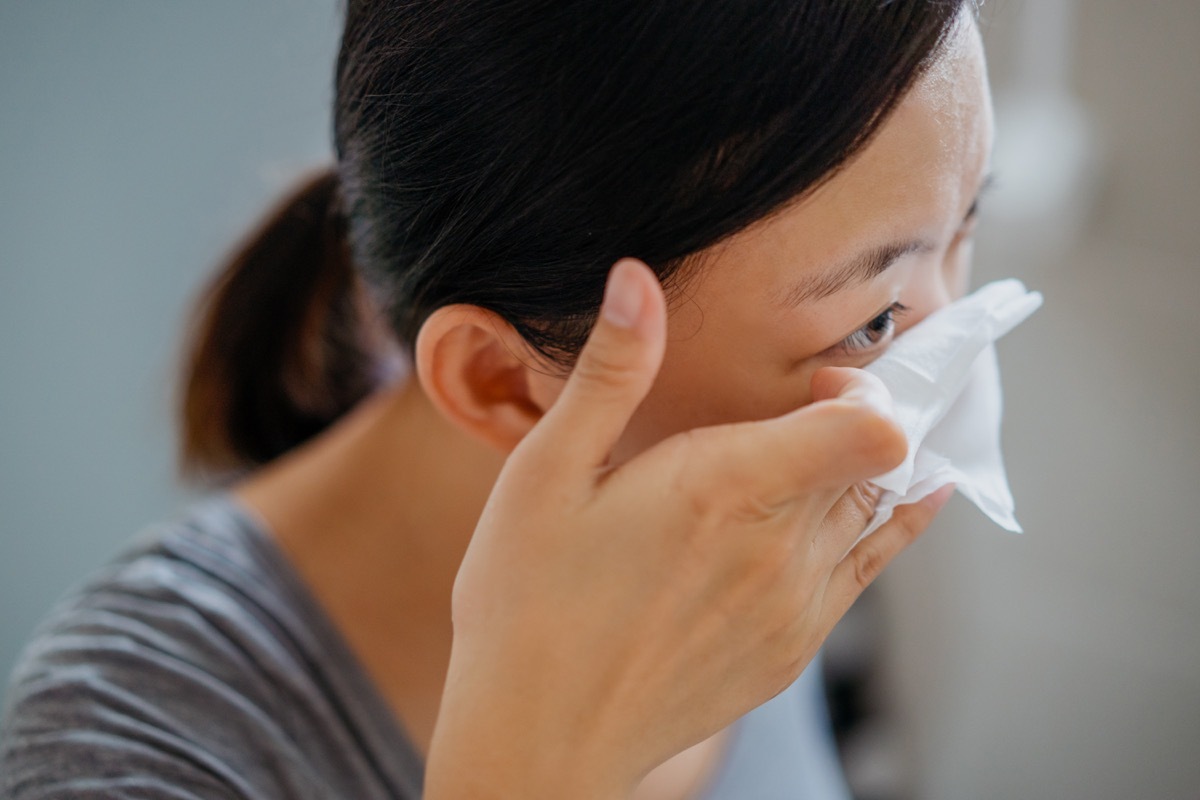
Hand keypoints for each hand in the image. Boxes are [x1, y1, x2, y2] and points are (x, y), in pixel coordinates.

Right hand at [424, 259, 951, 799]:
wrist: (539, 740)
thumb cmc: (526, 602)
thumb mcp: (546, 475)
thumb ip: (608, 373)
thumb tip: (635, 277)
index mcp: (725, 491)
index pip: (870, 428)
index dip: (864, 391)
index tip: (818, 381)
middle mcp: (778, 552)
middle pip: (880, 464)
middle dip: (864, 420)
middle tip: (816, 402)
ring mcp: (793, 611)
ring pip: (875, 516)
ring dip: (872, 470)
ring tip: (852, 443)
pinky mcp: (790, 653)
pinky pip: (862, 574)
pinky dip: (884, 528)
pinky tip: (896, 503)